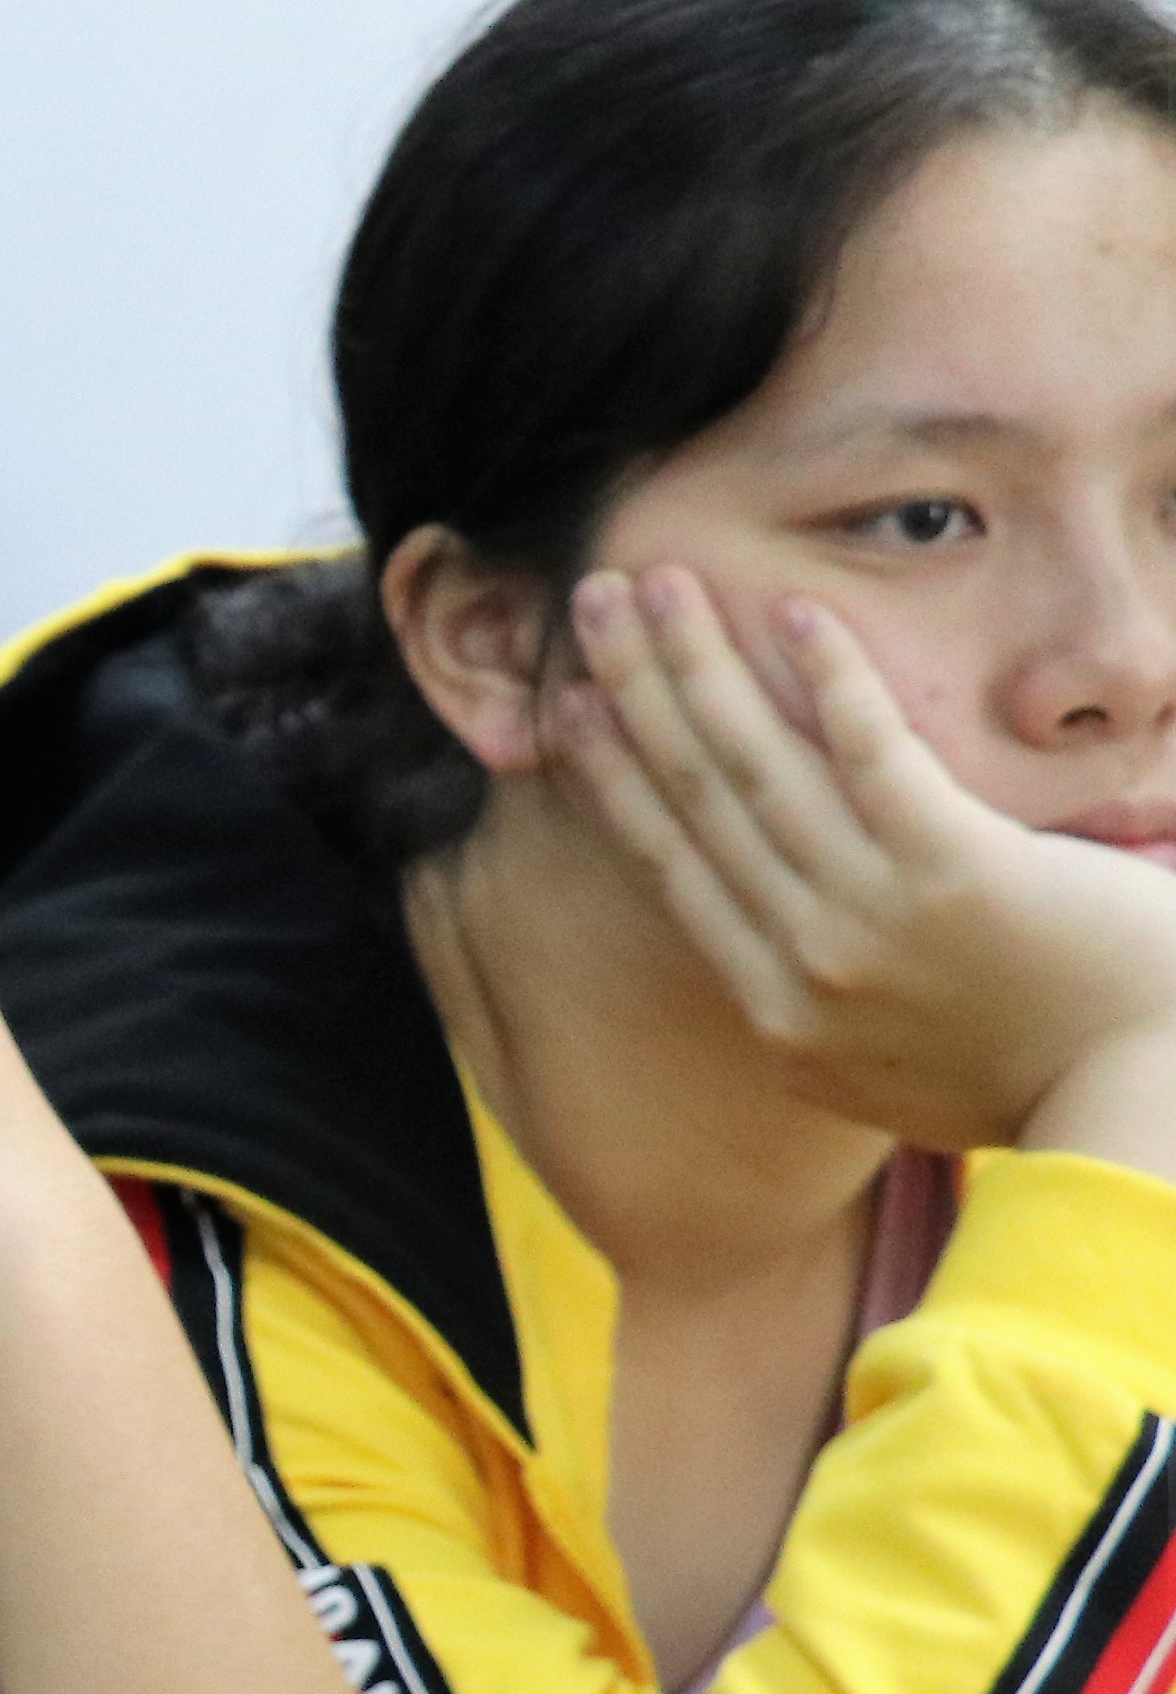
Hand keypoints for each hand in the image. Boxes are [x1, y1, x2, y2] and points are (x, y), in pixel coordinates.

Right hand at [549, 567, 1175, 1152]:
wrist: (1144, 1110)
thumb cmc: (1045, 1087)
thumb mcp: (895, 1075)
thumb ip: (836, 1011)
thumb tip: (804, 962)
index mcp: (779, 1016)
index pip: (674, 866)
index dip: (614, 773)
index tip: (575, 705)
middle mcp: (801, 965)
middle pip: (696, 798)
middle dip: (636, 687)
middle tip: (593, 601)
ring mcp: (868, 921)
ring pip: (756, 768)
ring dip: (699, 663)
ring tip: (660, 583)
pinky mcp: (953, 873)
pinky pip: (874, 757)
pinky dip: (831, 682)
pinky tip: (797, 612)